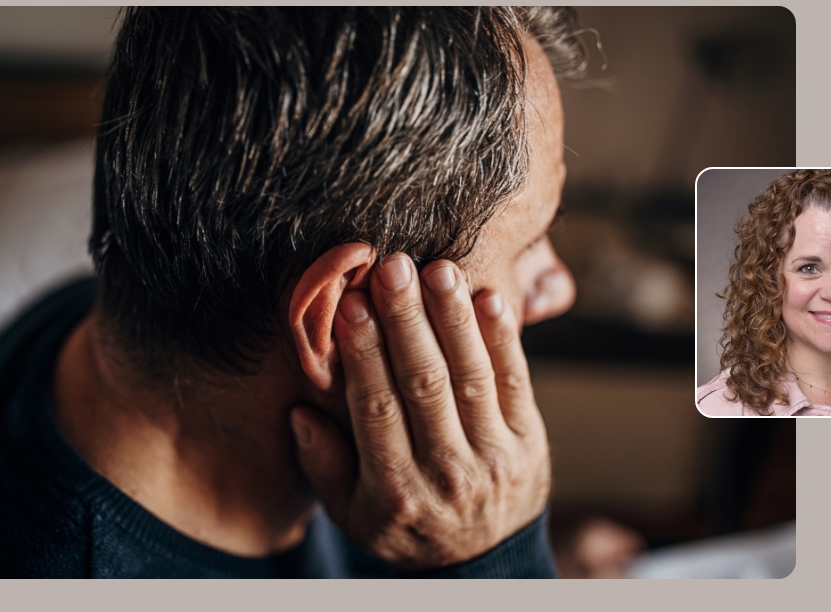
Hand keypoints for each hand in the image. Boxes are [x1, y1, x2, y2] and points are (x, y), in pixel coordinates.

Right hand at [289, 253, 550, 569]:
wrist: (484, 563)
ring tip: (439, 269)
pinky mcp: (530, 440)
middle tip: (393, 267)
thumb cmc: (407, 528)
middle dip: (407, 320)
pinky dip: (504, 339)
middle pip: (425, 384)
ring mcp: (494, 456)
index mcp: (395, 490)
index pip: (376, 408)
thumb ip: (325, 467)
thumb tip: (300, 412)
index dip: (363, 352)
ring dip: (454, 319)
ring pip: (472, 377)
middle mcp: (447, 473)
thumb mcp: (353, 516)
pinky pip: (516, 383)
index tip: (350, 302)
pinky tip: (489, 298)